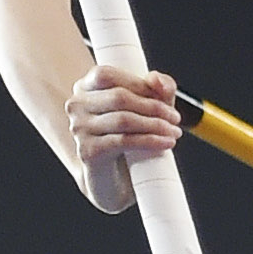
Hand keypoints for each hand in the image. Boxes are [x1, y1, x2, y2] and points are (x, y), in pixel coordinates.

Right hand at [65, 62, 180, 202]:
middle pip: (118, 98)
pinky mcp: (88, 151)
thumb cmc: (129, 135)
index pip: (107, 75)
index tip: (165, 97)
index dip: (138, 83)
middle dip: (153, 107)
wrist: (113, 178)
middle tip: (175, 118)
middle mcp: (77, 105)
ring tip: (173, 132)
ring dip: (155, 125)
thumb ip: (157, 87)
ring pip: (123, 120)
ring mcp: (79, 129)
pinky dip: (149, 141)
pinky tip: (165, 143)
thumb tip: (157, 80)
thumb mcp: (147, 107)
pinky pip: (123, 142)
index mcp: (85, 87)